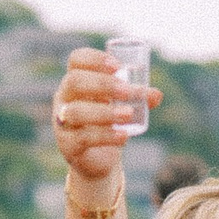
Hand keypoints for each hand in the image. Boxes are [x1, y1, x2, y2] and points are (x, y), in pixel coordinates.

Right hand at [52, 48, 158, 185]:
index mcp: (76, 81)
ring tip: (129, 114)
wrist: (97, 160)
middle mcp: (64, 98)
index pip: (77, 60)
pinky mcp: (67, 145)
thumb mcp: (123, 106)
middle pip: (74, 81)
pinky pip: (83, 138)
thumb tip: (156, 94)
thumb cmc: (108, 123)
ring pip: (76, 112)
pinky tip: (123, 136)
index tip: (118, 66)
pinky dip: (106, 136)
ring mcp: (61, 122)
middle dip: (102, 84)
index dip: (95, 59)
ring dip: (105, 112)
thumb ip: (138, 98)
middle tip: (127, 91)